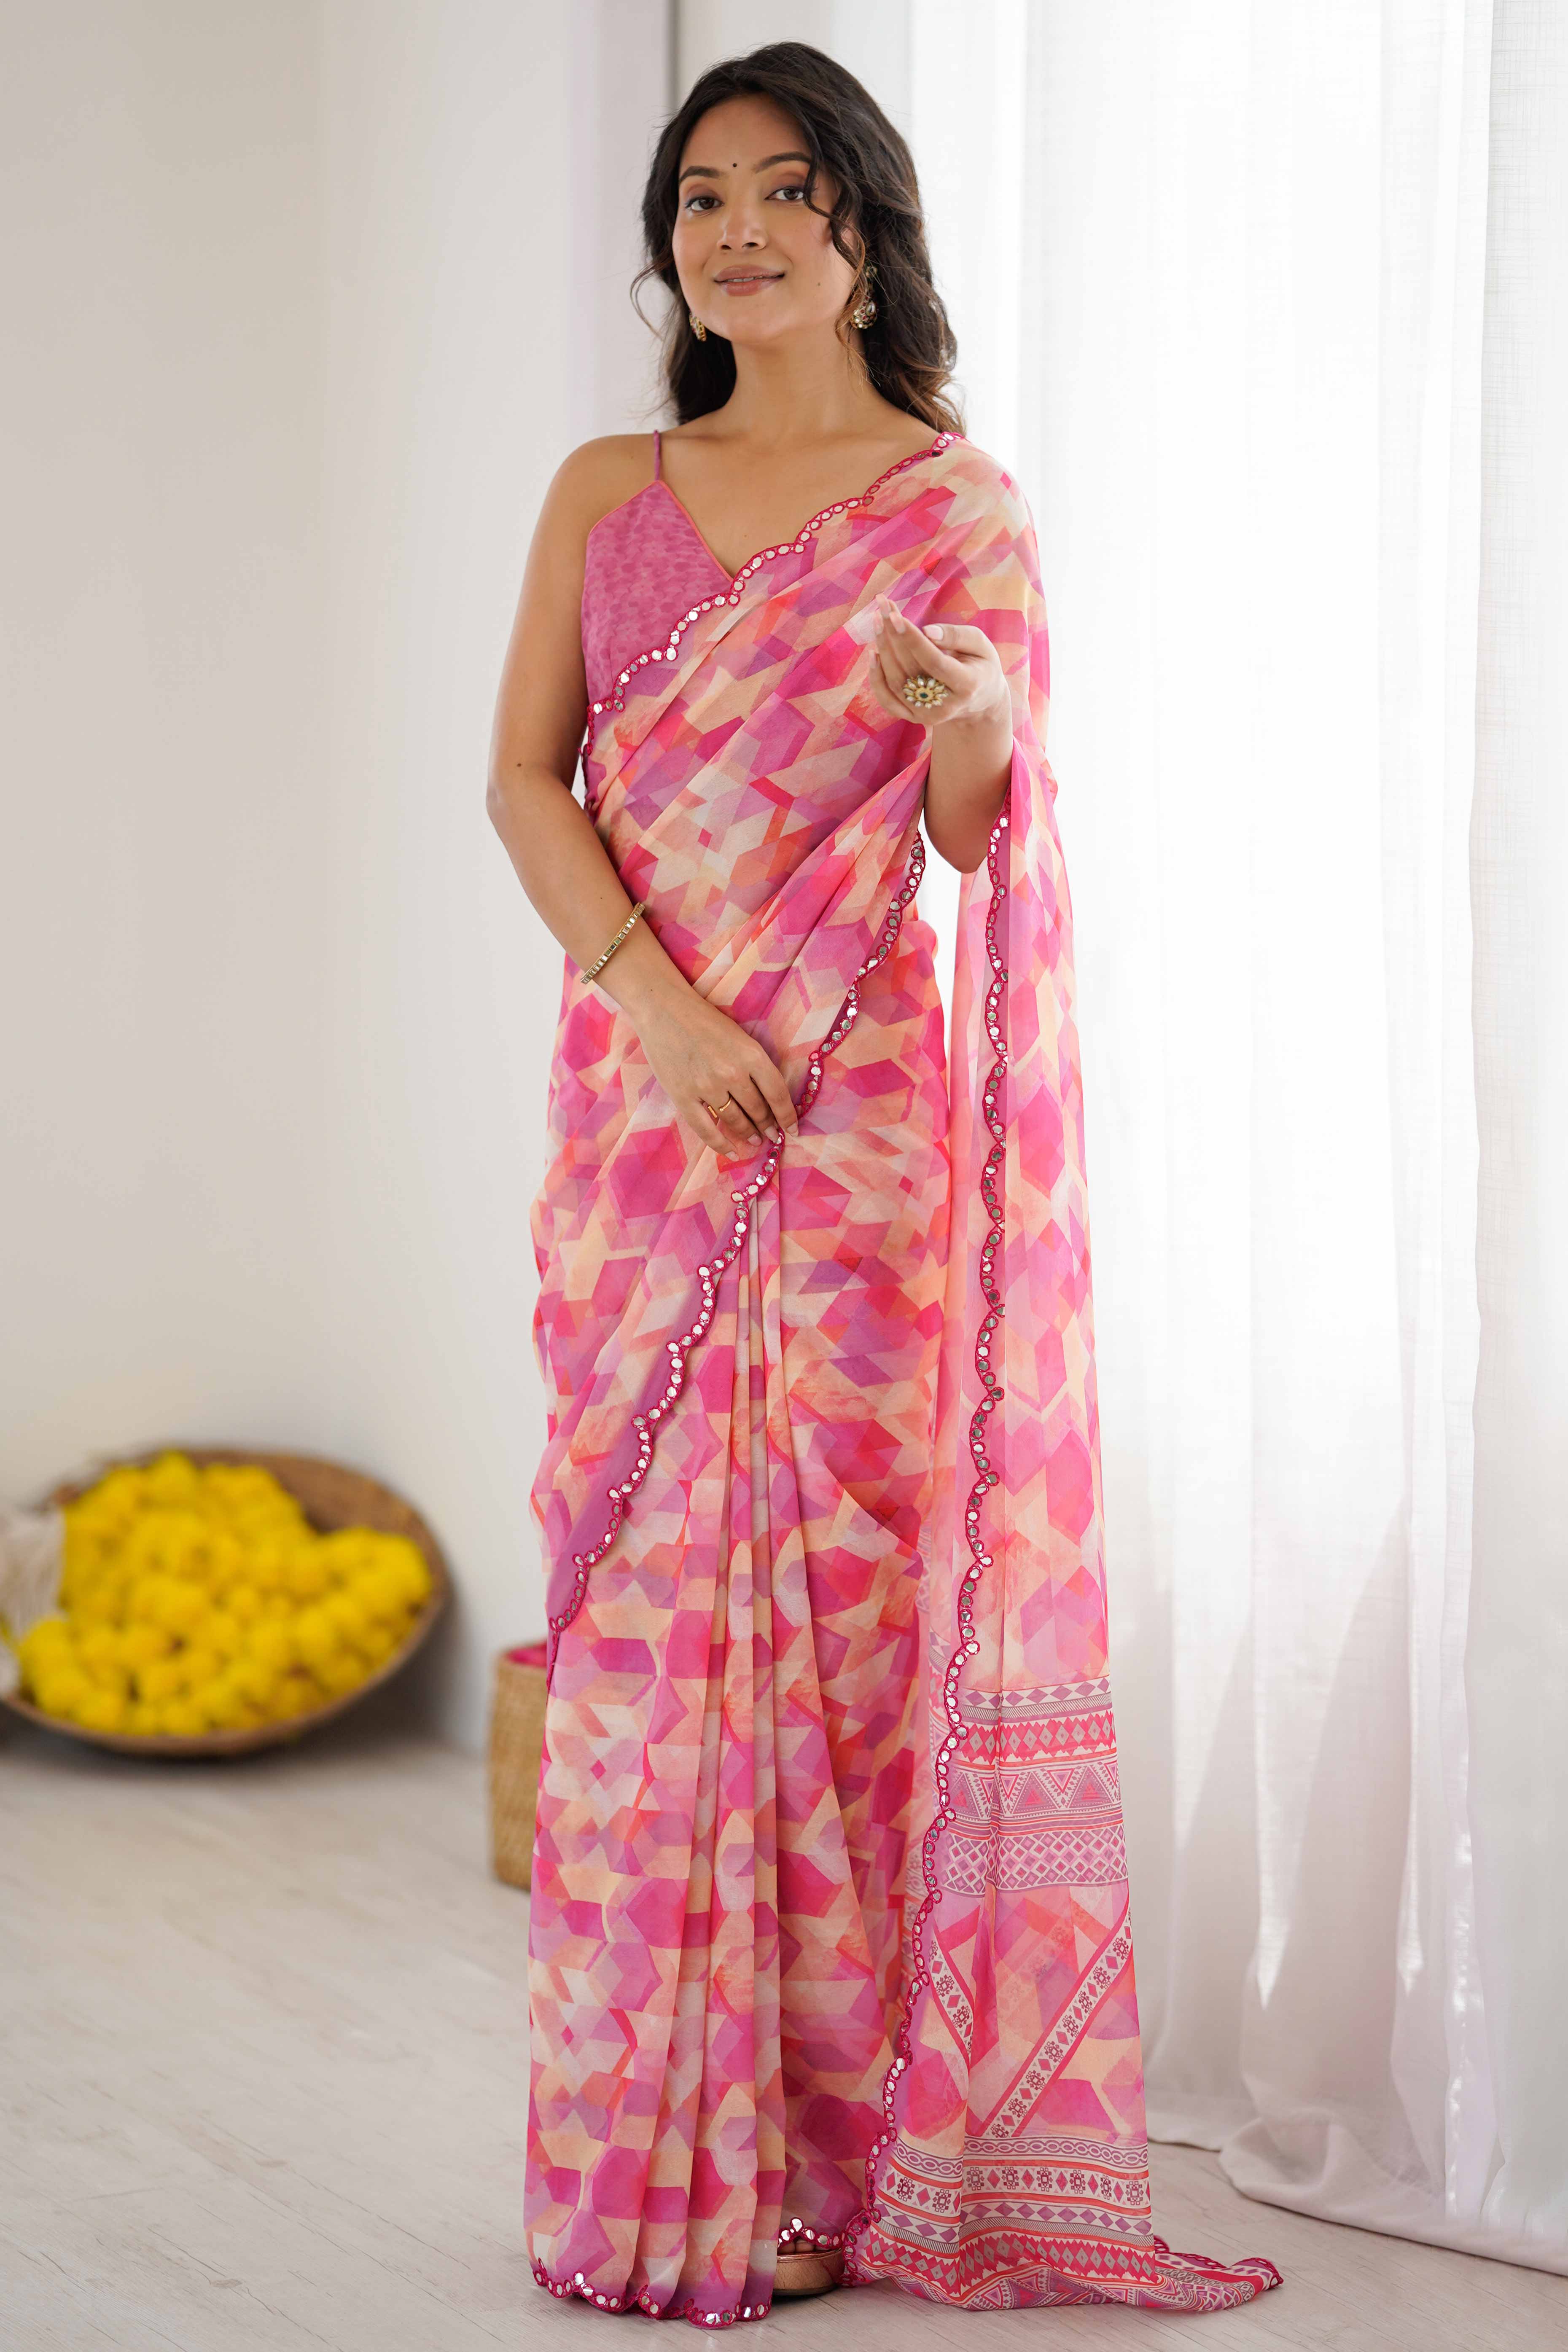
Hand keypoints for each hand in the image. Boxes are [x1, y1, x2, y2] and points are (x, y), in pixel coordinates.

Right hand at [636, 987, 798, 1158]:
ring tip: (754, 1139)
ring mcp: (706, 1087)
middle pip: (758, 1109)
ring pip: (735, 1120)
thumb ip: (754, 1064)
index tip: (793, 1130)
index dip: (788, 1116)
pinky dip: (720, 1144)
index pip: (777, 1094)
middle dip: (767, 1126)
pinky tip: (732, 1152)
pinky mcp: (683, 1096)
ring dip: (748, 1133)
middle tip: (771, 1135)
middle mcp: (732, 1073)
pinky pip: (705, 1129)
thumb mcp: (740, 1036)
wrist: (662, 1009)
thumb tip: (768, 1097)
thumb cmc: (704, 1019)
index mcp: (751, 1055)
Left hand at [866, 594, 1010, 731]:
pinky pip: (888, 700)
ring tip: (876, 621)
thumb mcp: (980, 645)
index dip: (912, 639)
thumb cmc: (980, 665)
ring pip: (896, 684)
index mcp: (967, 685)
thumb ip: (957, 636)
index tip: (894, 615)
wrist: (979, 702)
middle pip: (910, 670)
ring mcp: (927, 716)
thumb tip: (927, 630)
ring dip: (883, 649)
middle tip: (881, 607)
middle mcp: (945, 706)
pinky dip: (876, 678)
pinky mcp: (914, 718)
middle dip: (893, 636)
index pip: (933, 661)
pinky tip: (873, 653)